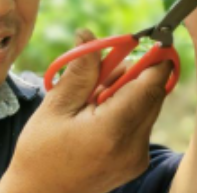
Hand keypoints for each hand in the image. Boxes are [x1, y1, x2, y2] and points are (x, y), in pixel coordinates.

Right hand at [0, 29, 171, 192]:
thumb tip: (89, 35)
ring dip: (127, 91)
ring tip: (92, 96)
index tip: (155, 39)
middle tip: (102, 66)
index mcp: (112, 130)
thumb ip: (80, 70)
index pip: (150, 85)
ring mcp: (137, 157)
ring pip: (147, 107)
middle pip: (152, 94)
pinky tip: (96, 114)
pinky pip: (141, 123)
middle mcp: (133, 146)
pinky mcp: (136, 161)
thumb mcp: (55, 106)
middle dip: (133, 72)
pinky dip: (125, 109)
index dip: (156, 59)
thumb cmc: (40, 153)